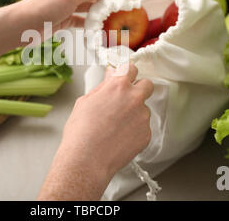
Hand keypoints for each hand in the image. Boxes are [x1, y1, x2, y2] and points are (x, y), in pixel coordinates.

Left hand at [0, 0, 121, 76]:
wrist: (22, 25)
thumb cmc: (45, 7)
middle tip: (127, 7)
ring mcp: (68, 7)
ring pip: (90, 8)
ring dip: (103, 13)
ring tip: (118, 20)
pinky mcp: (65, 20)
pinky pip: (83, 21)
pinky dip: (92, 25)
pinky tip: (101, 30)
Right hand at [38, 63, 152, 200]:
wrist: (87, 160)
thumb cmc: (81, 132)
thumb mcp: (85, 101)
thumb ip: (103, 86)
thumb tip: (111, 76)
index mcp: (118, 86)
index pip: (131, 68)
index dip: (127, 73)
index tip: (124, 77)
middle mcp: (134, 98)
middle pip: (147, 85)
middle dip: (139, 89)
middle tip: (126, 99)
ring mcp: (142, 117)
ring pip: (143, 109)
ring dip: (134, 113)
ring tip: (115, 127)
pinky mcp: (146, 134)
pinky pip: (143, 127)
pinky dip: (134, 131)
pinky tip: (119, 137)